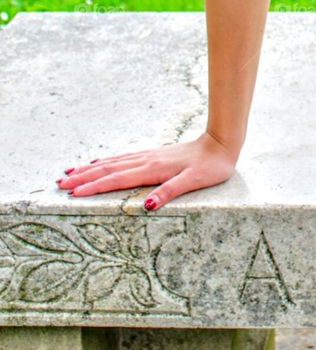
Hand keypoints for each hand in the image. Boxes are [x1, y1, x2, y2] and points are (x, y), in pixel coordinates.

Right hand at [55, 130, 238, 210]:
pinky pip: (124, 158)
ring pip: (113, 162)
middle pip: (108, 169)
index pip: (117, 180)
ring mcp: (149, 156)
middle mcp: (147, 160)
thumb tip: (147, 206)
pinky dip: (107, 161)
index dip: (94, 187)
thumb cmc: (210, 167)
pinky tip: (99, 163)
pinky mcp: (154, 154)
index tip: (72, 193)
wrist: (222, 143)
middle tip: (59, 183)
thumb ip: (170, 192)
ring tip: (70, 173)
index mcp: (153, 169)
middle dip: (84, 177)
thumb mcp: (194, 182)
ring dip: (91, 169)